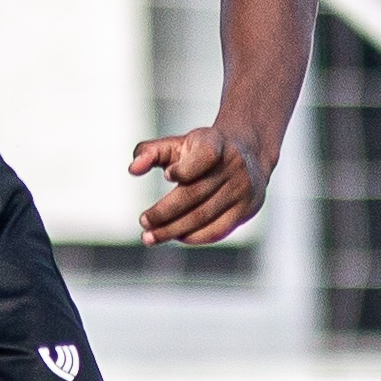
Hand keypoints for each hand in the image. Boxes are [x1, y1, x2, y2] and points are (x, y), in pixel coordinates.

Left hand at [129, 124, 271, 246]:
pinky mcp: (246, 209)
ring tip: (151, 237)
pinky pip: (218, 230)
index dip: (185, 169)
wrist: (247, 154)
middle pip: (196, 193)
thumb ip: (150, 152)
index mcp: (216, 143)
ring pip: (204, 216)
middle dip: (165, 212)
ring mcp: (242, 189)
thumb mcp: (177, 144)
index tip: (167, 175)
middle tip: (143, 222)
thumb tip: (133, 169)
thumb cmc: (201, 150)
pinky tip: (176, 237)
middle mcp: (234, 165)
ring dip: (174, 230)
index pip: (205, 156)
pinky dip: (194, 237)